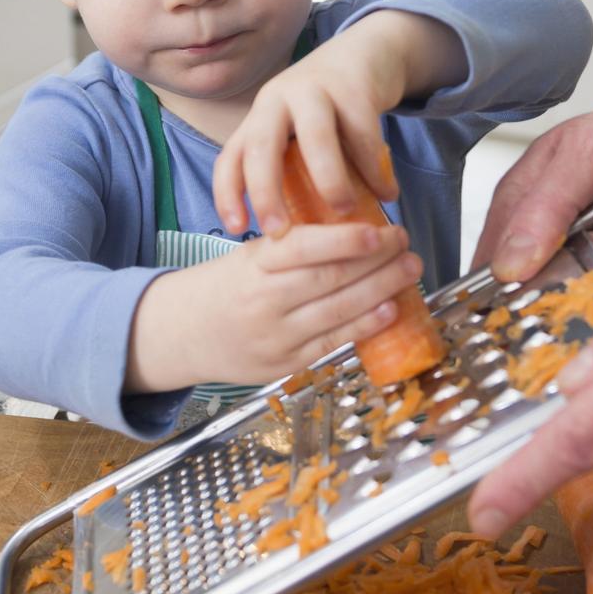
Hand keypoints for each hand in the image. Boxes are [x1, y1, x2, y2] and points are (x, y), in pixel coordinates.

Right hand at [127, 222, 420, 389]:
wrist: (183, 334)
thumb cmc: (225, 287)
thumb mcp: (249, 256)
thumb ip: (293, 249)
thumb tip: (356, 232)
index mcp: (253, 265)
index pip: (304, 249)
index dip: (345, 240)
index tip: (379, 229)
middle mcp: (264, 302)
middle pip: (330, 279)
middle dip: (377, 261)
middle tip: (406, 244)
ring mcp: (276, 337)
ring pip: (339, 311)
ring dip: (382, 290)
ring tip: (409, 271)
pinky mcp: (285, 363)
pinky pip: (333, 342)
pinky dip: (366, 325)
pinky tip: (390, 310)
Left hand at [214, 14, 446, 236]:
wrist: (364, 52)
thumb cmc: (327, 110)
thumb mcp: (297, 133)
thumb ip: (293, 171)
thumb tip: (302, 238)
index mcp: (258, 118)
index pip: (230, 156)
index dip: (226, 193)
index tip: (236, 229)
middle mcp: (277, 100)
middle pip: (261, 146)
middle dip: (266, 193)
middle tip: (281, 233)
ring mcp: (314, 90)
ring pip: (315, 137)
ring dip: (328, 179)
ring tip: (344, 211)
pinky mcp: (353, 87)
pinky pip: (363, 133)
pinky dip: (375, 169)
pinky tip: (387, 194)